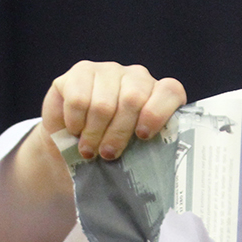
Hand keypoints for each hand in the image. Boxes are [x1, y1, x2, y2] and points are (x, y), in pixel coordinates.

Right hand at [41, 61, 186, 160]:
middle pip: (133, 99)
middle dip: (118, 133)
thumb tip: (153, 170)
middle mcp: (136, 77)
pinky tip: (75, 130)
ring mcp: (108, 71)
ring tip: (89, 150)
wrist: (71, 144)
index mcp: (157, 94)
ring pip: (103, 103)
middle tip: (108, 154)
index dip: (157, 113)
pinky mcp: (81, 72)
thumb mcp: (132, 152)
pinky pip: (78, 99)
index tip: (142, 136)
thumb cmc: (108, 148)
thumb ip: (146, 151)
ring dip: (93, 133)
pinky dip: (75, 122)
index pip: (170, 91)